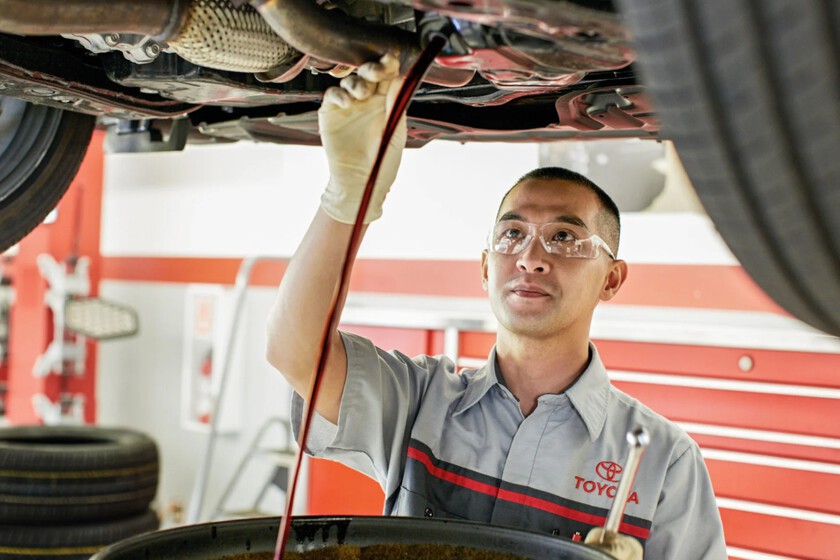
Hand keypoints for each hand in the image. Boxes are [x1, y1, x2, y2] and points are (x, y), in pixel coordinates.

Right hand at [318, 54, 406, 223]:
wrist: (361, 184)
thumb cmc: (382, 163)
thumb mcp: (395, 132)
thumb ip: (396, 105)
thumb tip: (401, 77)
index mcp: (386, 103)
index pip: (387, 76)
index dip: (388, 65)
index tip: (391, 61)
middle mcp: (367, 101)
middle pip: (367, 73)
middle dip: (371, 68)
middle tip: (375, 72)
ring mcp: (348, 107)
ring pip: (349, 81)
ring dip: (356, 82)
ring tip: (361, 94)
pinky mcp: (331, 115)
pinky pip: (332, 95)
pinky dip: (338, 94)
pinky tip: (347, 103)